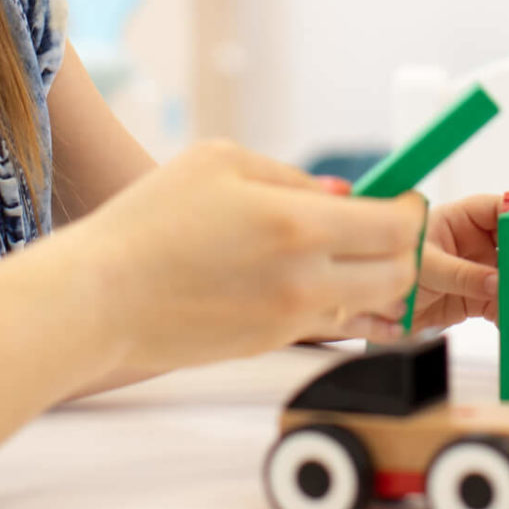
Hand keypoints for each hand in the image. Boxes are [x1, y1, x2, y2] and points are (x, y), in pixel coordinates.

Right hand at [68, 141, 424, 374]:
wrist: (99, 298)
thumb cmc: (150, 220)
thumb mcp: (220, 162)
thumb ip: (291, 176)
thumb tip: (341, 193)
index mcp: (299, 226)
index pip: (394, 228)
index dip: (409, 212)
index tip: (402, 199)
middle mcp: (304, 281)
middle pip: (397, 276)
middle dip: (403, 250)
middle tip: (384, 226)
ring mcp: (288, 321)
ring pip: (366, 305)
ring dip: (370, 279)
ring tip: (342, 250)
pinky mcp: (267, 345)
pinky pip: (324, 322)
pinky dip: (330, 300)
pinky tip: (301, 276)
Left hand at [346, 193, 501, 339]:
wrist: (371, 309)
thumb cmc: (391, 267)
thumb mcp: (425, 266)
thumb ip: (460, 273)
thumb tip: (495, 282)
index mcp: (460, 219)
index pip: (498, 208)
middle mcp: (474, 242)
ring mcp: (478, 270)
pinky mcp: (477, 299)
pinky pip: (501, 303)